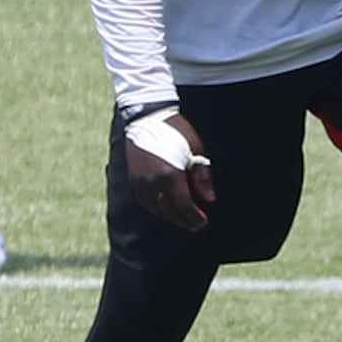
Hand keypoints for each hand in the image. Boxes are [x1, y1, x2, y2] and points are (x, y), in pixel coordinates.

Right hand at [123, 108, 213, 232]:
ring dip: (170, 217)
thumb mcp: (196, 149)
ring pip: (156, 209)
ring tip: (181, 219)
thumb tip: (209, 199)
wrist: (147, 115)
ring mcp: (140, 181)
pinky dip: (155, 209)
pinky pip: (144, 202)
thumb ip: (202, 176)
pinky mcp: (132, 178)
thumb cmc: (177, 130)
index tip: (203, 222)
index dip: (194, 218)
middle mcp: (153, 182)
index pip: (184, 206)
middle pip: (170, 212)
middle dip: (184, 221)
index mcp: (171, 175)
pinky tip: (164, 209)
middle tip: (195, 225)